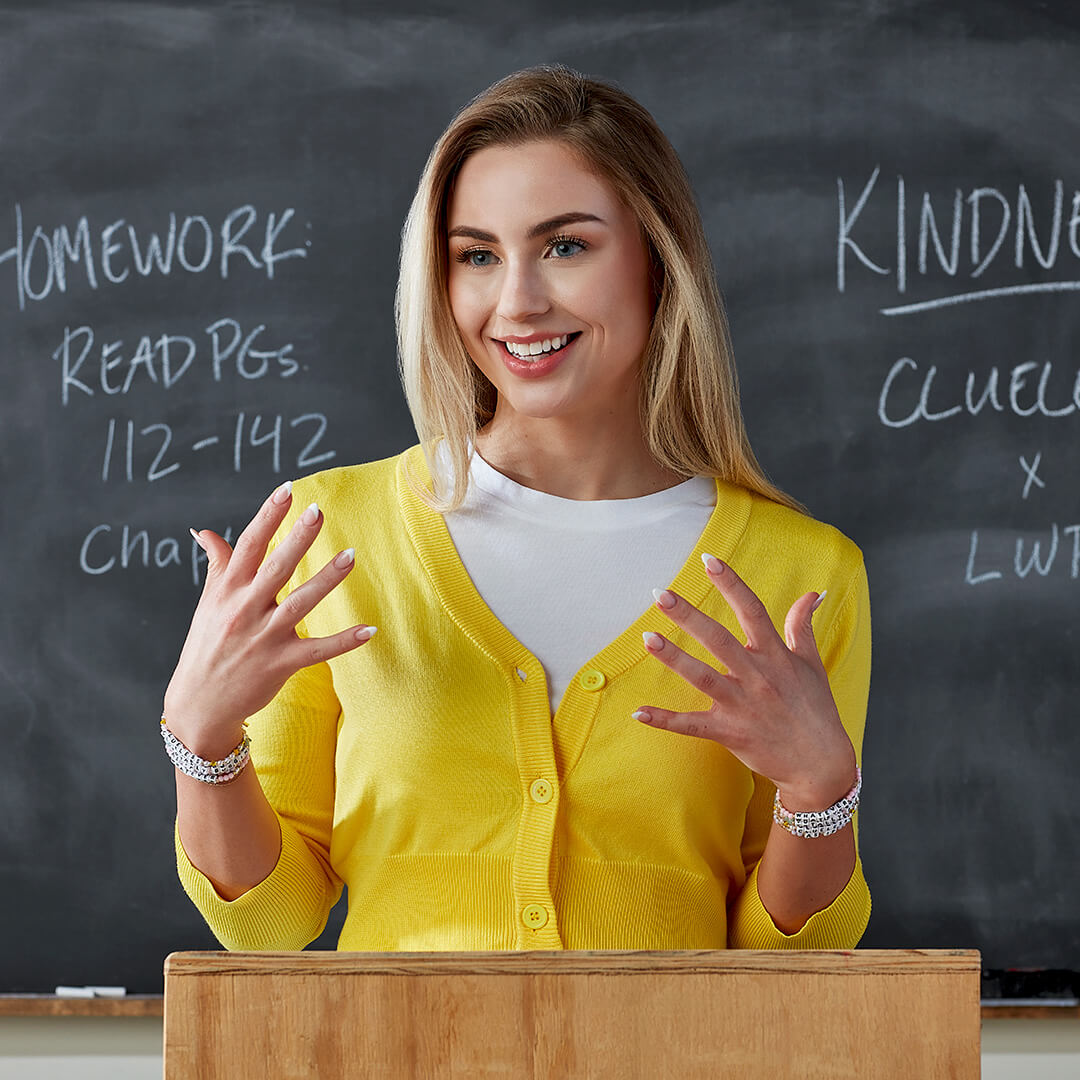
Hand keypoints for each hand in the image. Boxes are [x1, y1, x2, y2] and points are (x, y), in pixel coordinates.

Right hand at [162, 482, 373, 757]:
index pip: (249, 546)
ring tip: (350, 555)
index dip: (268, 516)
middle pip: (275, 568)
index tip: (288, 490)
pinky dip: (344, 641)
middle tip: (319, 511)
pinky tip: (370, 630)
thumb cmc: (207, 647)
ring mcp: (263, 638)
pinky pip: (318, 650)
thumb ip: (217, 565)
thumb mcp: (208, 603)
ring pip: (300, 603)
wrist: (198, 704)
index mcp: (227, 591)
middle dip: (298, 539)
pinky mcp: (280, 664)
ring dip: (326, 580)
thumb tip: (204, 530)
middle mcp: (244, 610)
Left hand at [635, 554, 855, 809]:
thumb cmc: (816, 711)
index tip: (708, 560)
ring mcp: (742, 705)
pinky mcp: (730, 733)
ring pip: (702, 677)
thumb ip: (804, 626)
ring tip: (647, 637)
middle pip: (718, 639)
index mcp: (776, 656)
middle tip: (659, 594)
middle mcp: (758, 676)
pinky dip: (664, 720)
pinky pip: (691, 725)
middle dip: (688, 615)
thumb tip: (812, 593)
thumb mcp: (813, 664)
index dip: (731, 584)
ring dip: (673, 658)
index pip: (752, 610)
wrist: (821, 765)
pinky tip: (637, 712)